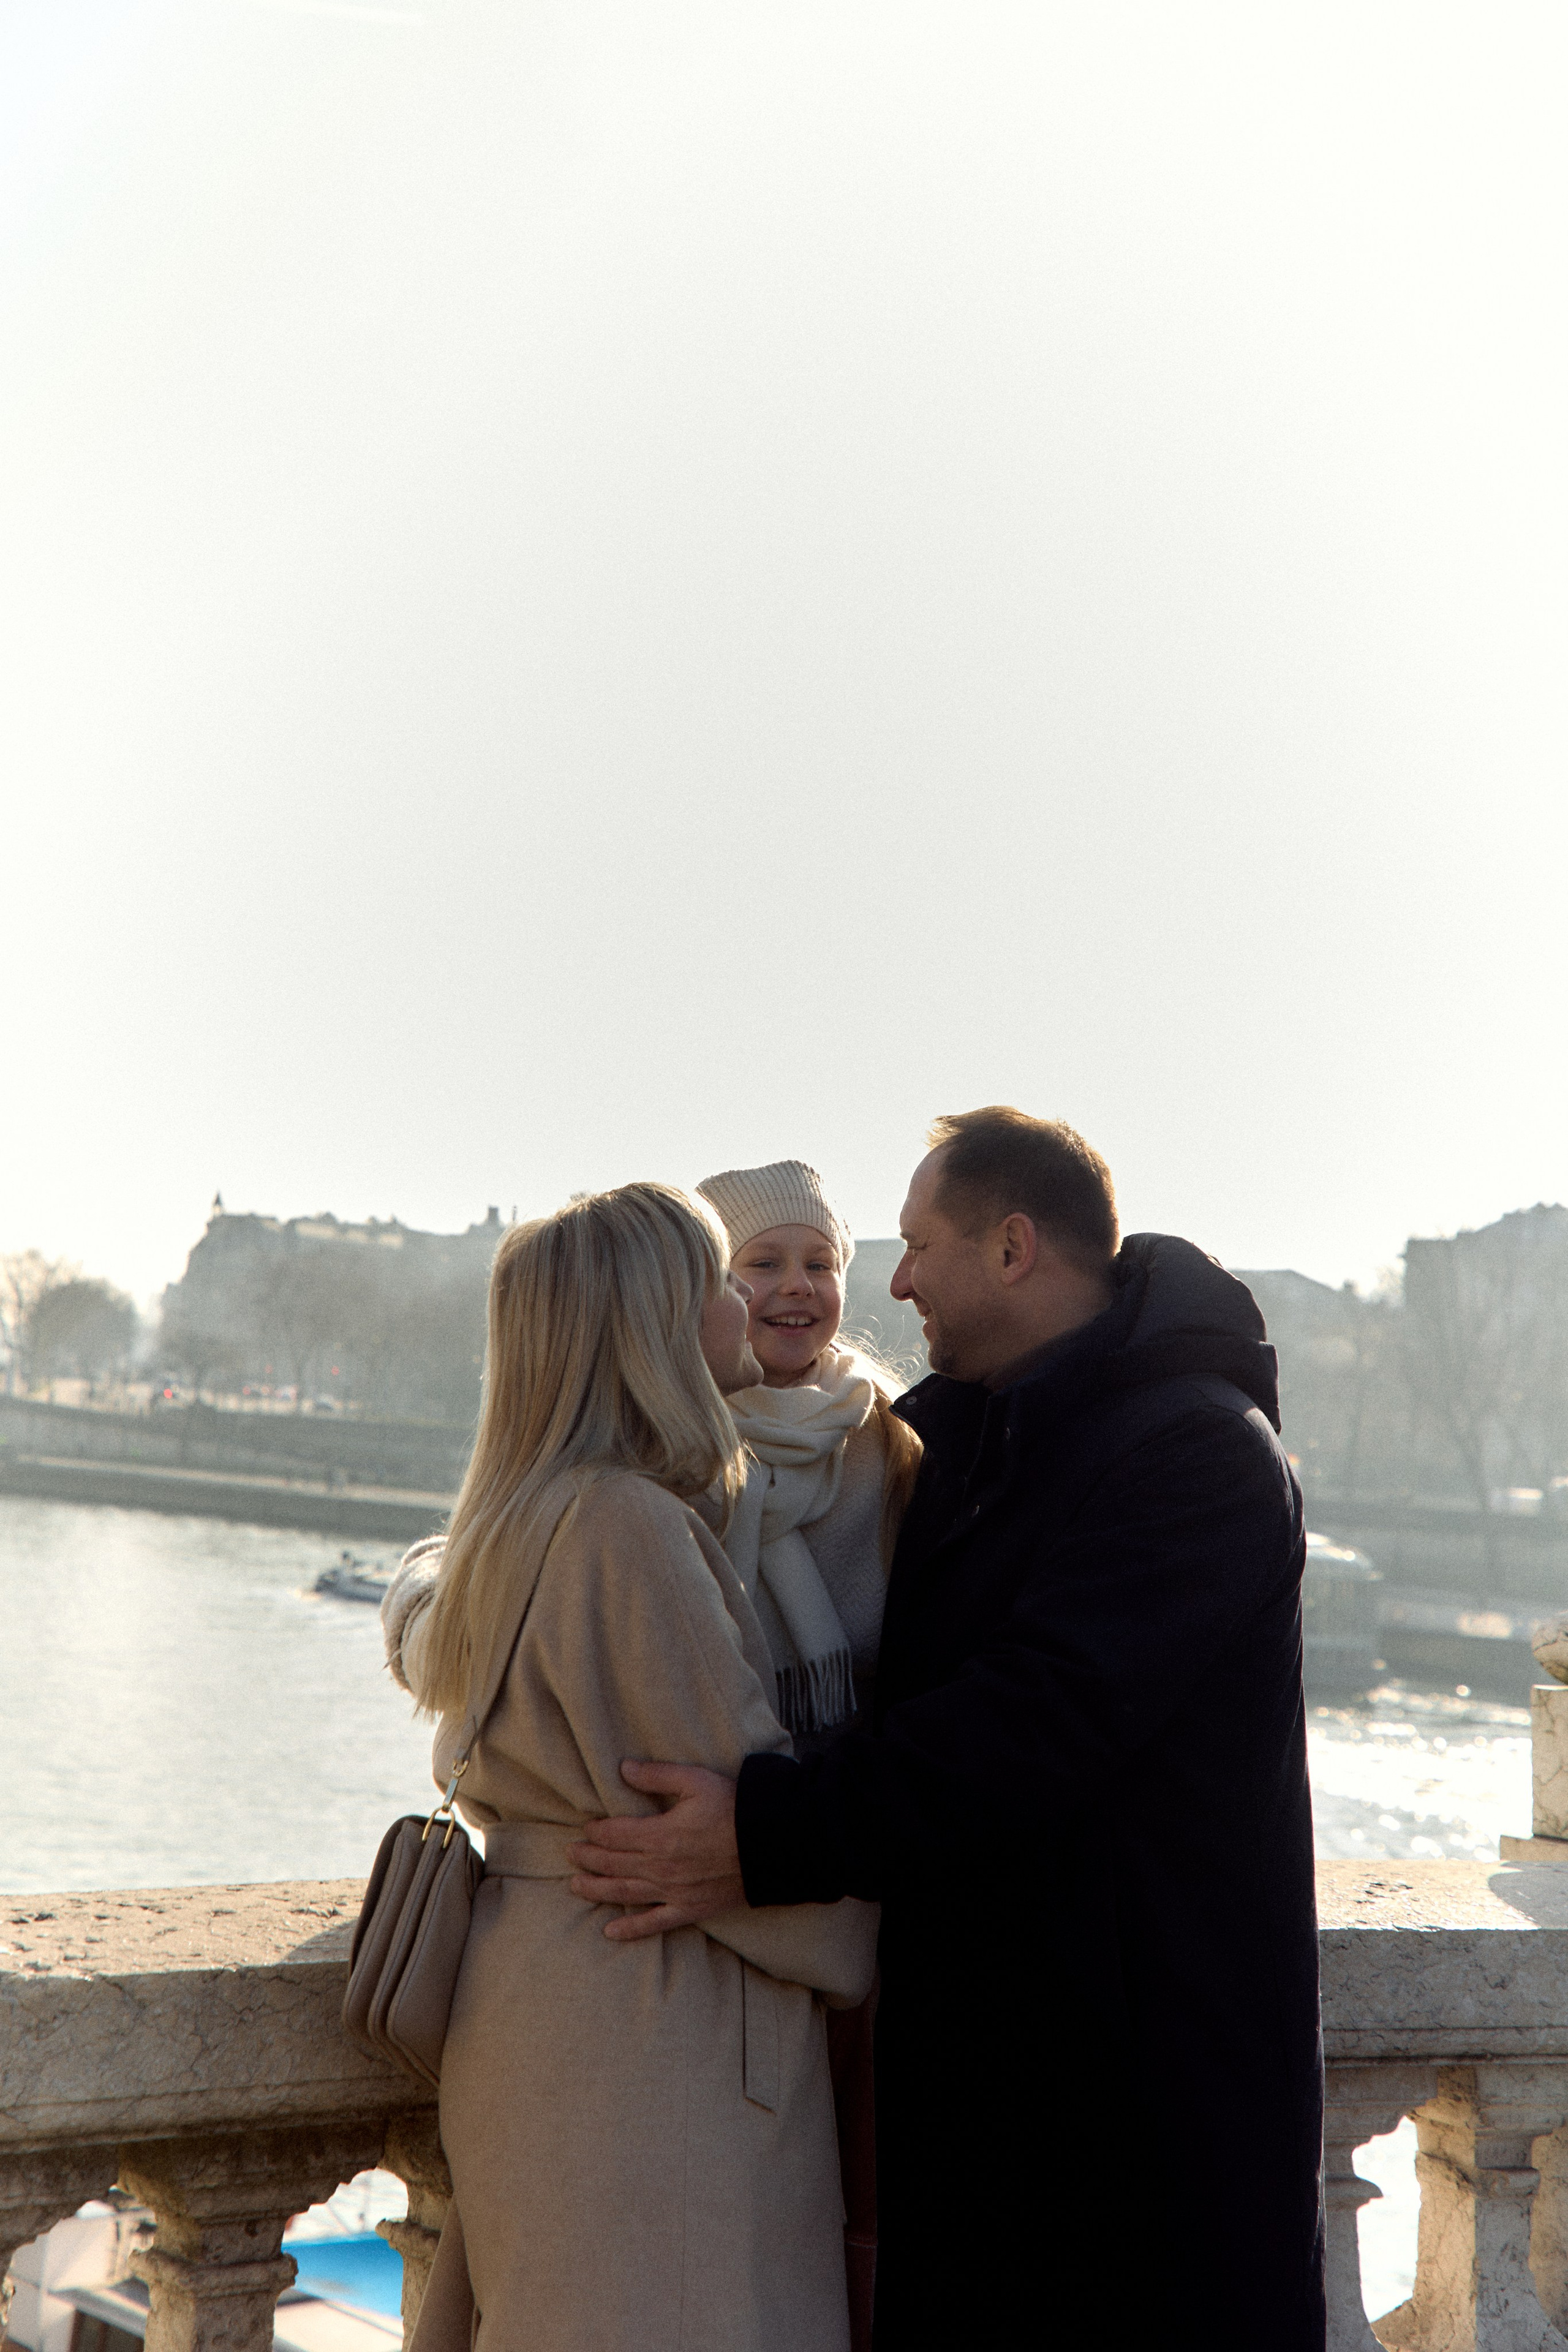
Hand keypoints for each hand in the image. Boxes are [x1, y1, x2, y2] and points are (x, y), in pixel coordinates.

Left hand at [568, 1760, 743, 1941]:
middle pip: (613, 1863)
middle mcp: (660, 1867)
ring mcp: (673, 1891)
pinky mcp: (689, 1908)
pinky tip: (611, 1932)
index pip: (614, 1834)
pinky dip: (631, 1929)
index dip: (595, 1831)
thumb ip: (657, 1775)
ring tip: (575, 1885)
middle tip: (570, 1854)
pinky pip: (654, 1923)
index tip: (585, 1827)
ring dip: (597, 1889)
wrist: (769, 1847)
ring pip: (624, 1892)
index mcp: (659, 1834)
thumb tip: (623, 1769)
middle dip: (588, 1858)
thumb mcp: (696, 1781)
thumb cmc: (734, 1809)